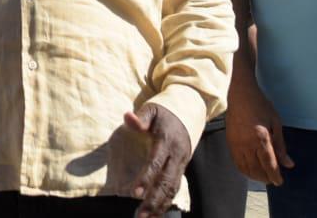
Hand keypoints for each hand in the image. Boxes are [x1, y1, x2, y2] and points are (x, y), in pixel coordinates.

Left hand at [123, 103, 192, 217]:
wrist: (189, 112)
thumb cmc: (164, 113)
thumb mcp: (152, 110)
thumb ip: (140, 117)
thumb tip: (127, 117)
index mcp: (167, 141)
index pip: (156, 162)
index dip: (146, 178)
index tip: (135, 192)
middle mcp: (177, 155)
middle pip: (166, 182)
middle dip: (153, 200)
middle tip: (140, 215)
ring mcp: (181, 164)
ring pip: (172, 189)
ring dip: (160, 206)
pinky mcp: (181, 169)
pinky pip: (175, 188)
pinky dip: (166, 202)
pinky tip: (156, 214)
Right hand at [225, 79, 293, 184]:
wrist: (240, 94)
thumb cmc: (260, 105)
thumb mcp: (276, 123)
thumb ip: (280, 146)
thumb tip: (288, 164)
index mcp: (261, 137)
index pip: (269, 164)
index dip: (275, 175)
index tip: (280, 182)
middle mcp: (247, 143)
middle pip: (256, 169)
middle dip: (266, 178)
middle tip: (273, 180)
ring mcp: (236, 143)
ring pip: (245, 168)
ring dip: (255, 176)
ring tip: (263, 177)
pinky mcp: (230, 142)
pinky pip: (236, 162)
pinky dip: (244, 169)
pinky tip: (250, 170)